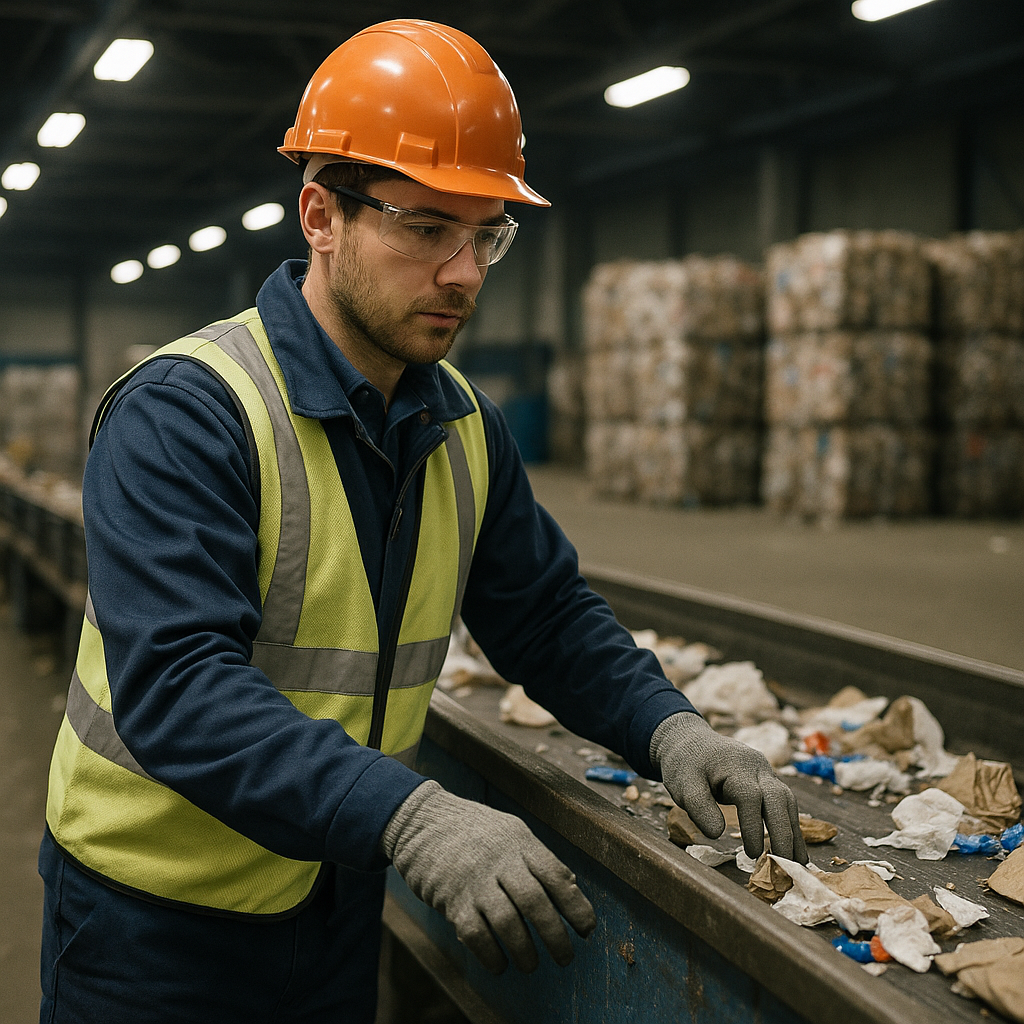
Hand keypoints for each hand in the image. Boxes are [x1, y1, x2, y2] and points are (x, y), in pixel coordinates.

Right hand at [380, 781, 596, 973]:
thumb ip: (538, 858)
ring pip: (507, 921)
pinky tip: (500, 964)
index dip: (575, 905)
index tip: (587, 930)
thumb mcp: (510, 831)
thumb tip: (572, 887)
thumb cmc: (474, 830)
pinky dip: (491, 954)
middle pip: (534, 902)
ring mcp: (474, 879)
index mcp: (519, 840)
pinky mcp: (451, 898)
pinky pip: (475, 934)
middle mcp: (499, 859)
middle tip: (565, 958)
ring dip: (524, 950)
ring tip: (531, 965)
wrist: (422, 819)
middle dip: (555, 936)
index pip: (555, 875)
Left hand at [651, 712, 807, 863]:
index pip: (750, 797)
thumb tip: (717, 834)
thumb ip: (698, 808)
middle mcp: (756, 767)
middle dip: (784, 832)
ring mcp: (765, 772)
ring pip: (787, 800)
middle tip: (785, 864)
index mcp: (735, 766)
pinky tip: (793, 849)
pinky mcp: (767, 780)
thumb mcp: (683, 785)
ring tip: (797, 863)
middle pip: (778, 798)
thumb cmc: (686, 765)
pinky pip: (784, 803)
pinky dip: (789, 825)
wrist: (691, 740)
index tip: (752, 853)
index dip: (754, 826)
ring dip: (793, 831)